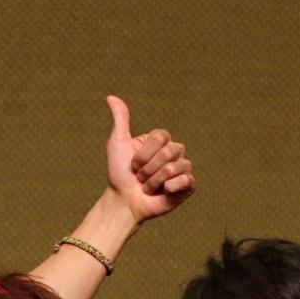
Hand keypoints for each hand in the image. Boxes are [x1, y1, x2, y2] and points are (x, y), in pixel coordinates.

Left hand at [105, 96, 194, 223]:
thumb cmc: (120, 174)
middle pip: (168, 152)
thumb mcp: (117, 144)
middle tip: (140, 177)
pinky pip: (186, 180)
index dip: (142, 153)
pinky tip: (163, 193)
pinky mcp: (188, 186)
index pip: (160, 137)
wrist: (123, 202)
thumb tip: (111, 96)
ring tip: (148, 187)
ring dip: (155, 181)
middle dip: (147, 169)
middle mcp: (174, 152)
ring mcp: (182, 169)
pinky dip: (169, 188)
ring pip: (174, 167)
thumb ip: (120, 120)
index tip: (133, 163)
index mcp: (161, 141)